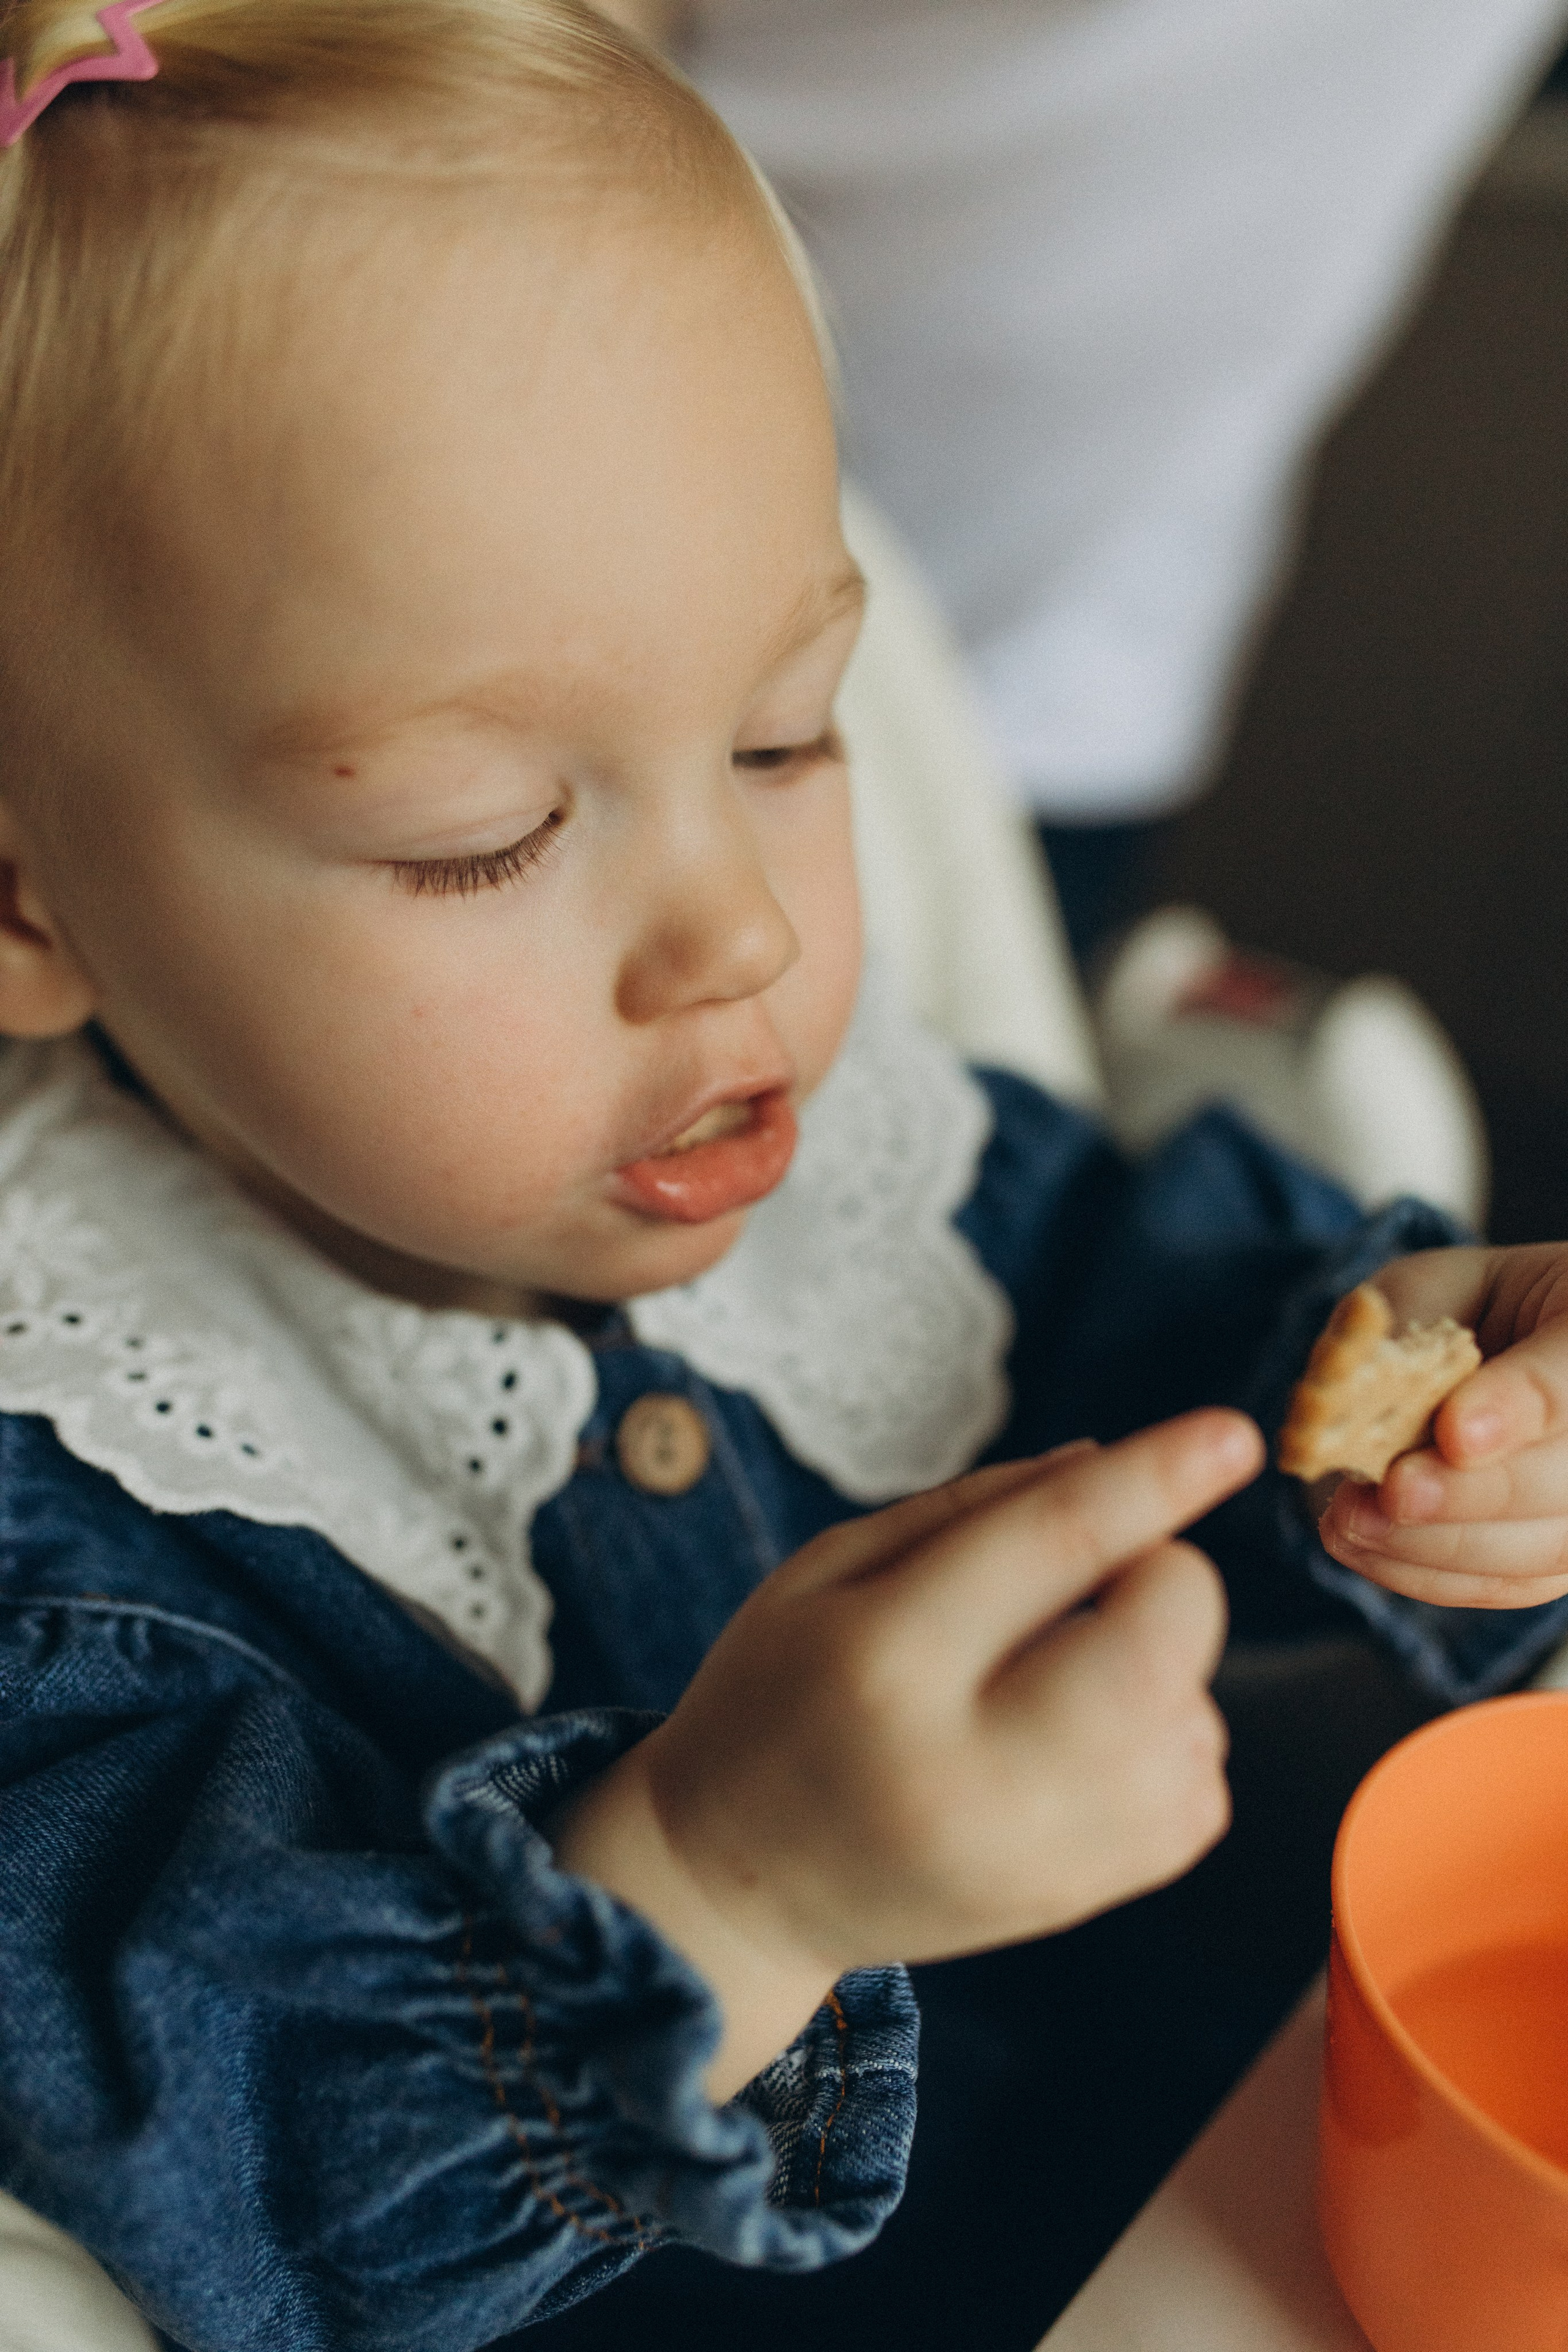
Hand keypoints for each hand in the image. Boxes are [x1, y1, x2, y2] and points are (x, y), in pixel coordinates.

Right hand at [555, 1410, 1260, 2096]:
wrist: (742, 1882)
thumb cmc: (778, 1699)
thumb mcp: (827, 1570)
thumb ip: (968, 1507)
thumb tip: (1107, 1463)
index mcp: (888, 1663)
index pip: (1053, 1544)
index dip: (1155, 1478)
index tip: (1231, 1432)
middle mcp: (974, 1772)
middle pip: (1160, 1643)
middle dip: (1166, 1575)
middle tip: (1099, 1574)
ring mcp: (1037, 1854)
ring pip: (1196, 1718)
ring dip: (1164, 1665)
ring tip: (1058, 1676)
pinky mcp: (1085, 1900)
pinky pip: (1202, 1791)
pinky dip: (1168, 1740)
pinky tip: (1078, 1741)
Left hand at [1317, 1244, 1567, 1608]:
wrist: (1494, 1353)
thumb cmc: (1462, 1308)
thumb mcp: (1432, 1288)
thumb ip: (1405, 1324)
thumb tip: (1352, 1378)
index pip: (1567, 1378)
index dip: (1517, 1408)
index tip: (1453, 1432)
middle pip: (1564, 1479)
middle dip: (1473, 1494)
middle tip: (1394, 1492)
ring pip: (1541, 1548)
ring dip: (1440, 1546)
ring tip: (1353, 1521)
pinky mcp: (1559, 1557)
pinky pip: (1510, 1584)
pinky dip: (1432, 1575)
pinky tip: (1364, 1546)